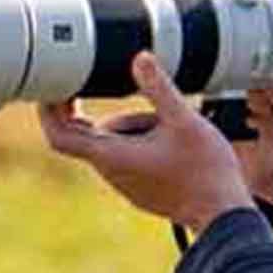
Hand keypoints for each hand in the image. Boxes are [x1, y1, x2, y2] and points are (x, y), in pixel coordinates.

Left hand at [37, 52, 257, 231]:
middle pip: (91, 133)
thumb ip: (158, 88)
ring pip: (114, 143)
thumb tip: (139, 58)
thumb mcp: (183, 120)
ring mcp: (125, 182)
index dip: (48, 109)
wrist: (224, 214)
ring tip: (170, 125)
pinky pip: (129, 156)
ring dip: (134, 126)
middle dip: (108, 112)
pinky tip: (171, 139)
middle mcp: (112, 172)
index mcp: (112, 156)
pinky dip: (143, 140)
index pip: (60, 134)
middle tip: (125, 95)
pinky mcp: (140, 187)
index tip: (54, 87)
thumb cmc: (205, 170)